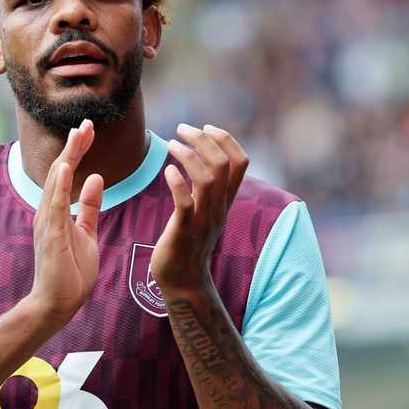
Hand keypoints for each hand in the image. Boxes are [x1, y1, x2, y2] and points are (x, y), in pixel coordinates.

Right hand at [27, 119, 104, 322]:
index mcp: (56, 211)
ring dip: (68, 157)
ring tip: (78, 135)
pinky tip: (66, 166)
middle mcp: (47, 212)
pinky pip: (56, 205)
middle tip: (87, 123)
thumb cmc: (71, 272)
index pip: (67, 173)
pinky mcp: (52, 235)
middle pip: (59, 171)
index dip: (77, 150)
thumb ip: (90, 207)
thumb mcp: (87, 232)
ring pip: (56, 182)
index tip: (89, 130)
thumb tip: (96, 179)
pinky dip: (61, 184)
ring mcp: (47, 222)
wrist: (58, 303)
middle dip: (73, 146)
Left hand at [151, 123, 248, 294]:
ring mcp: (203, 220)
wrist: (183, 280)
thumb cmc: (189, 241)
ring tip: (171, 144)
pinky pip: (186, 203)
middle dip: (204, 140)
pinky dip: (178, 183)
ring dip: (189, 156)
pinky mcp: (184, 231)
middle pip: (223, 164)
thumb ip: (208, 188)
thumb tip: (202, 158)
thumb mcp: (206, 211)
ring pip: (207, 179)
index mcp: (225, 200)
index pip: (240, 162)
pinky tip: (167, 172)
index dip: (226, 139)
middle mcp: (219, 207)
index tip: (206, 128)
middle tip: (182, 129)